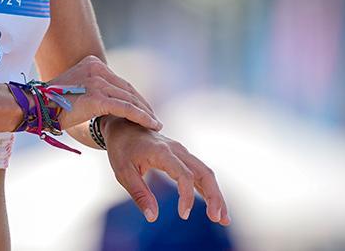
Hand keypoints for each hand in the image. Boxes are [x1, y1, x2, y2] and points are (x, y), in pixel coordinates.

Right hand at [44, 55, 161, 131]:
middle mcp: (96, 68)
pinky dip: (141, 117)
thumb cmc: (52, 102)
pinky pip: (126, 108)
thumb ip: (91, 88)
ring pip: (129, 98)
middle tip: (154, 118)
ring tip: (155, 124)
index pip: (119, 81)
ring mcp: (97, 82)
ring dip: (146, 113)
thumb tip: (103, 101)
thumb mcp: (74, 87)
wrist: (36, 106)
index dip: (134, 96)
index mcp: (92, 63)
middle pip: (127, 88)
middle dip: (142, 105)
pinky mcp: (97, 97)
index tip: (144, 108)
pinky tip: (151, 125)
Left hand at [104, 118, 229, 225]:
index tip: (183, 215)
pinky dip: (209, 189)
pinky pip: (200, 173)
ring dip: (216, 195)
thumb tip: (152, 218)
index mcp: (162, 152)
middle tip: (219, 219)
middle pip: (204, 173)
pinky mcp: (182, 157)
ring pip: (206, 173)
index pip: (184, 175)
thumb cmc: (121, 149)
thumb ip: (139, 194)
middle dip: (214, 196)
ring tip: (223, 219)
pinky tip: (214, 207)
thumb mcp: (123, 172)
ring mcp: (182, 152)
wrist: (122, 125)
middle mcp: (177, 150)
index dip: (187, 196)